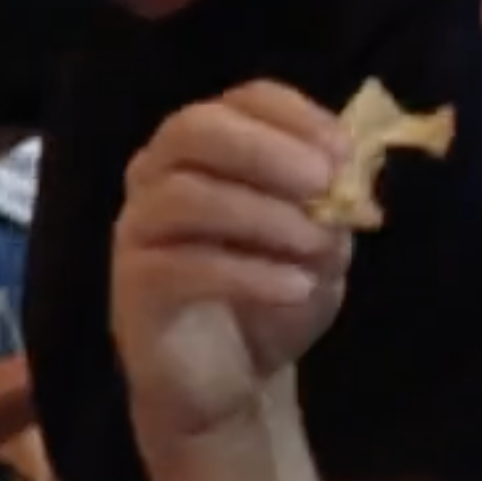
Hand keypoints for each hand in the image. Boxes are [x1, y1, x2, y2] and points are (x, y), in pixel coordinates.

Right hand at [110, 81, 353, 439]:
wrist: (228, 379)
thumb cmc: (269, 295)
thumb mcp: (319, 242)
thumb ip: (331, 205)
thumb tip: (349, 178)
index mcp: (206, 151)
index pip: (241, 100)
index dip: (295, 117)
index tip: (344, 153)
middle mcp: (158, 176)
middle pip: (192, 130)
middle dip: (263, 150)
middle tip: (323, 182)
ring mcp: (137, 230)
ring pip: (183, 196)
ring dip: (263, 216)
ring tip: (317, 247)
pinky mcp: (132, 287)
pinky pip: (182, 266)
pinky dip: (249, 273)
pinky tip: (295, 288)